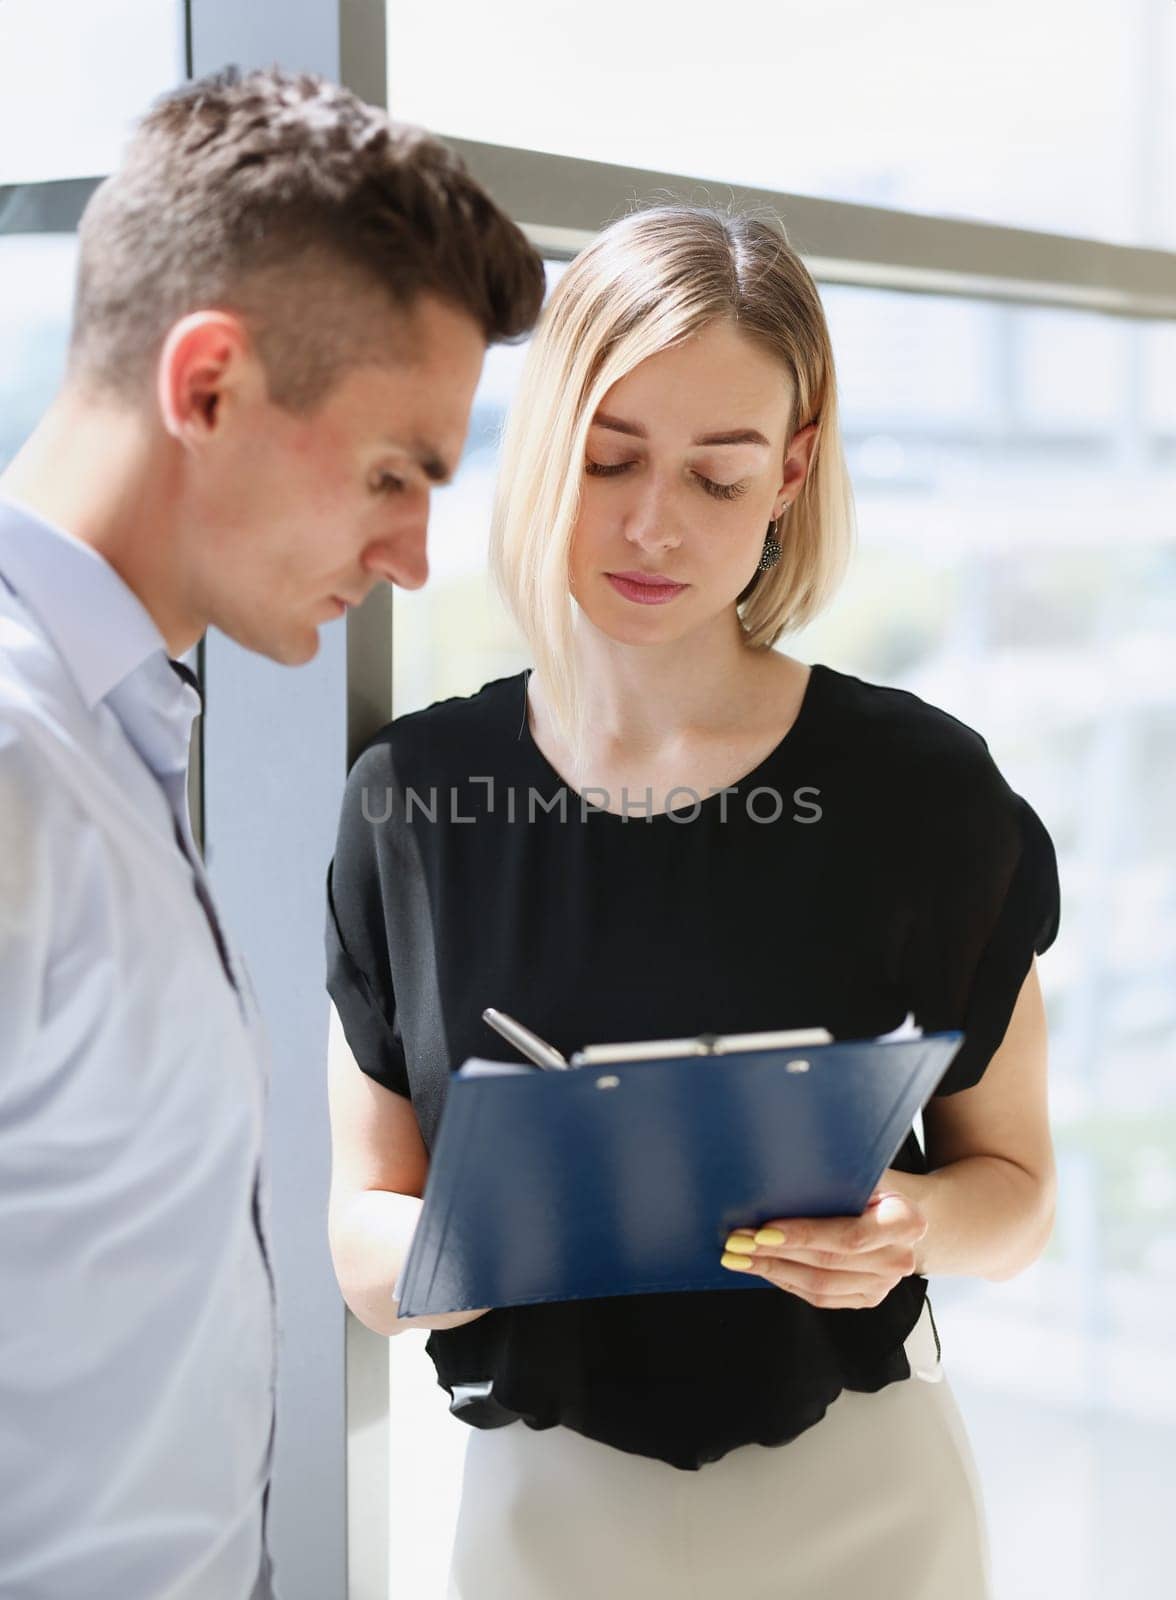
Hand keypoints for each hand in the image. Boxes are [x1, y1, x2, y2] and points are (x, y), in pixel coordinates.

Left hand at [719, 1175, 927, 1309]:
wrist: (901, 1211)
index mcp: (906, 1221)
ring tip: (738, 1257)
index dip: (804, 1236)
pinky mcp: (868, 1298)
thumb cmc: (872, 1183)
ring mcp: (885, 1284)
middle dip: (775, 1253)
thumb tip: (778, 1171)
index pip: (849, 1236)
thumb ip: (834, 1175)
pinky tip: (763, 1268)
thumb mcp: (862, 1170)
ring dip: (773, 1270)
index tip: (763, 1230)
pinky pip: (822, 1298)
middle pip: (828, 1263)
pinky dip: (788, 1282)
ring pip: (820, 1286)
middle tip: (737, 1242)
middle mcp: (900, 1258)